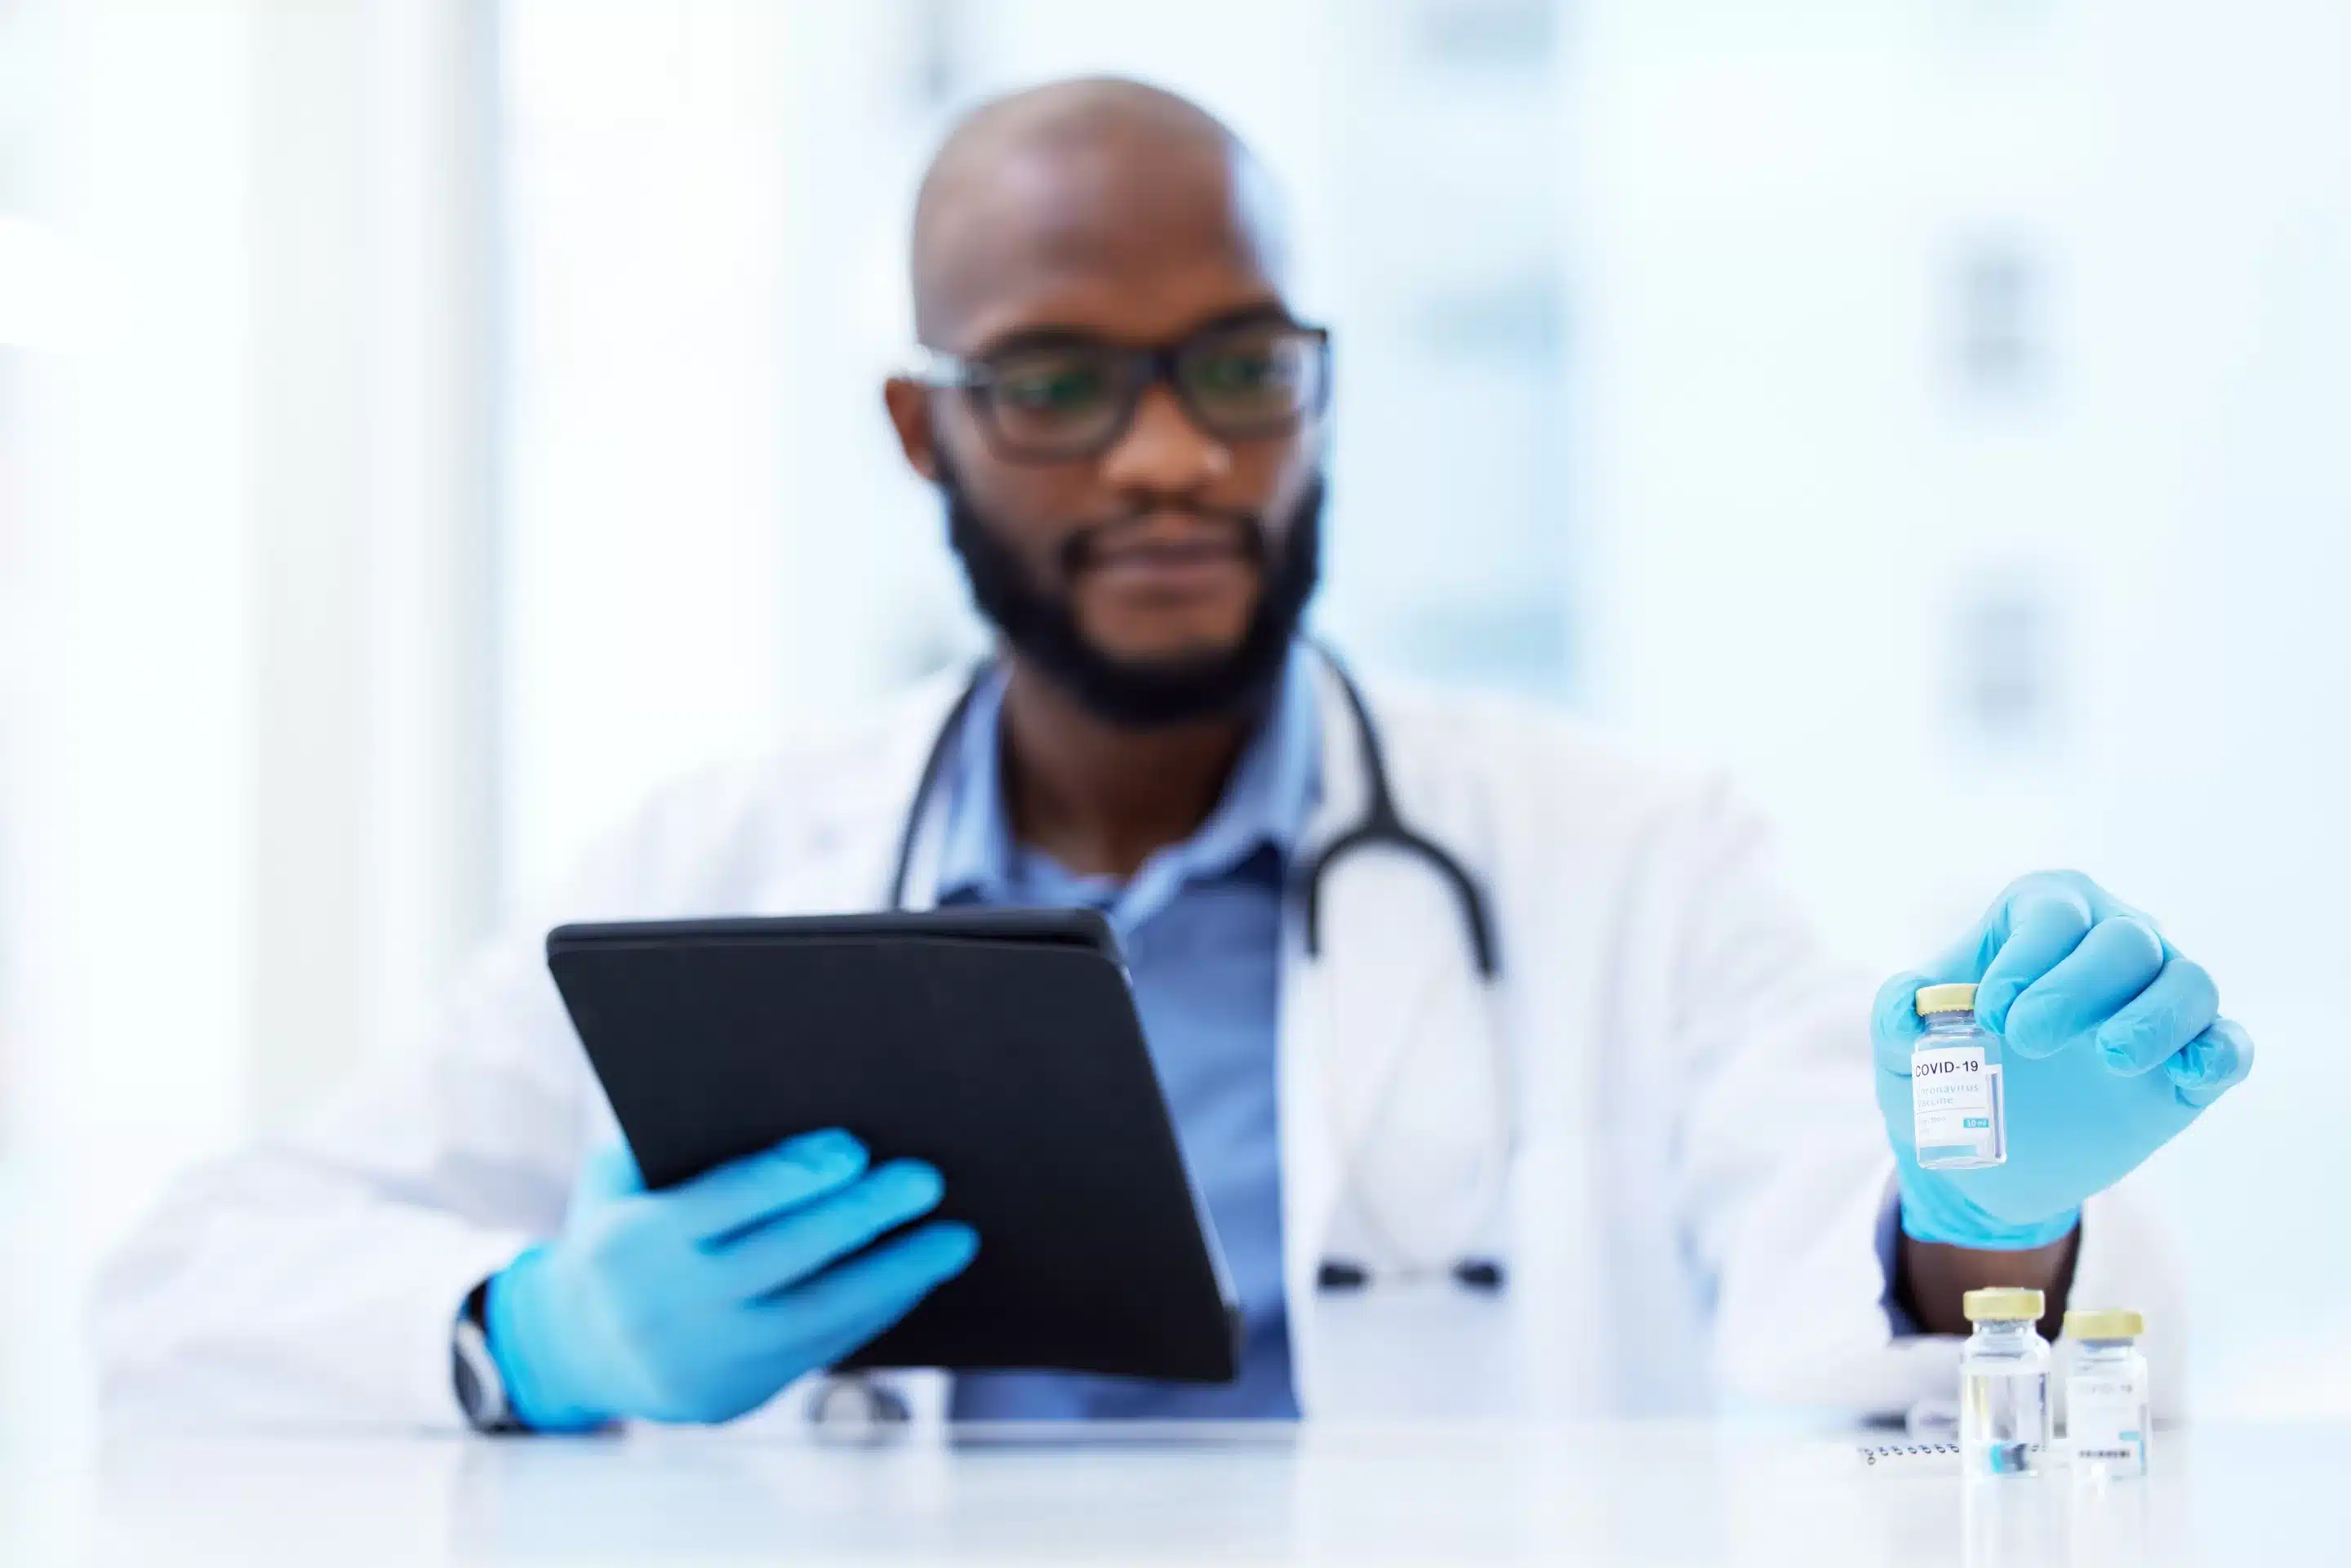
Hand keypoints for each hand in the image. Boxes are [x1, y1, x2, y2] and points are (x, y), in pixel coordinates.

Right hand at [486, 1131, 977, 1427]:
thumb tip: (780, 1089)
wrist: (577, 1346)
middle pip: (781, 1258)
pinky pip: (821, 1349)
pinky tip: (918, 1274)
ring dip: (895, 1274)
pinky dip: (876, 1309)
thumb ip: (678, 1143)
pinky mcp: (738, 1397)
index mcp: (629, 1244)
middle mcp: (664, 1310)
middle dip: (860, 1216)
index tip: (854, 1148)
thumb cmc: (618, 1229)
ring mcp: (703, 1362)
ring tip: (955, 1238)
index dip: (792, 1175)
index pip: (724, 1202)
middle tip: (924, 1178)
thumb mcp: (618, 1180)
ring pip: (815, 1316)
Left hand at [1872, 870, 2252, 1249]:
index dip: (2027, 955)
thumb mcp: (1900, 1045)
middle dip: (2078, 987)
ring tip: (2111, 1059)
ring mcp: (2157, 1003)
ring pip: (2189, 983)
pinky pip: (2228, 1043)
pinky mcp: (2189, 1064)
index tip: (1990, 1013)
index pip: (2053, 910)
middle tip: (2027, 1041)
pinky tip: (2190, 1075)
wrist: (1983, 1147)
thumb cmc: (1940, 1068)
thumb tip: (1910, 1005)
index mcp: (2041, 917)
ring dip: (2156, 1017)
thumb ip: (1898, 1016)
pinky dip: (2220, 1053)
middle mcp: (2112, 943)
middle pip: (2126, 940)